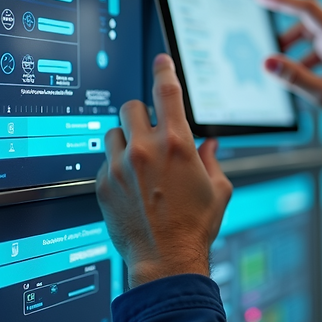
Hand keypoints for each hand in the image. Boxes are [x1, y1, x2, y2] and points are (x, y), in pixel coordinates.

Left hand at [96, 54, 232, 287]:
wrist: (166, 260)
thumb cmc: (195, 227)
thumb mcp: (218, 189)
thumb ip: (212, 160)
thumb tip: (207, 146)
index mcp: (177, 144)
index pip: (167, 92)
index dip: (164, 71)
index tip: (161, 61)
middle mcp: (145, 149)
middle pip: (131, 107)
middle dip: (140, 115)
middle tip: (149, 132)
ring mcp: (120, 166)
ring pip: (114, 133)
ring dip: (126, 141)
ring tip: (139, 163)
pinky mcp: (103, 184)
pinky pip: (105, 162)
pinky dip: (117, 168)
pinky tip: (132, 187)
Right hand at [256, 0, 321, 151]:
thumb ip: (294, 77)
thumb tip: (267, 62)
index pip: (307, 9)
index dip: (282, 0)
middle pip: (305, 23)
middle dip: (284, 35)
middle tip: (265, 45)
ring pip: (308, 37)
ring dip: (293, 49)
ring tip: (281, 68)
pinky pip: (315, 48)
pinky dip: (302, 59)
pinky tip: (298, 76)